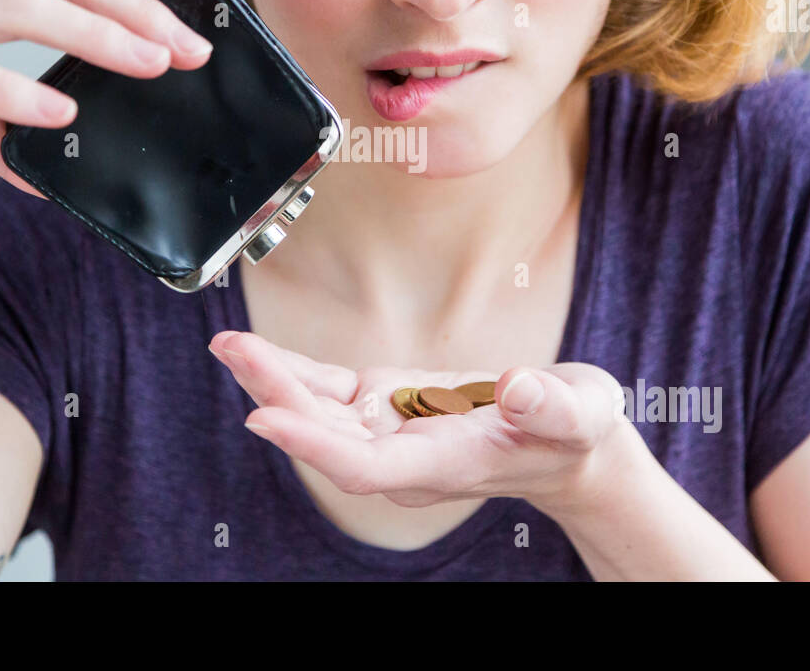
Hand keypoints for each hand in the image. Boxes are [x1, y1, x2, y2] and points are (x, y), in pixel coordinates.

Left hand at [208, 329, 632, 517]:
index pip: (364, 464)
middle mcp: (404, 454)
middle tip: (233, 350)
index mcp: (445, 462)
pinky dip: (293, 371)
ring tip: (228, 343)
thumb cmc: (574, 431)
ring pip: (318, 411)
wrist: (565, 444)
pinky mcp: (386, 405)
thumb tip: (518, 385)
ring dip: (272, 379)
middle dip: (276, 394)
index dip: (311, 443)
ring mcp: (391, 431)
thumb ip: (552, 405)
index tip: (263, 416)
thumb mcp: (581, 413)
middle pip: (326, 434)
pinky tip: (258, 353)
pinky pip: (329, 390)